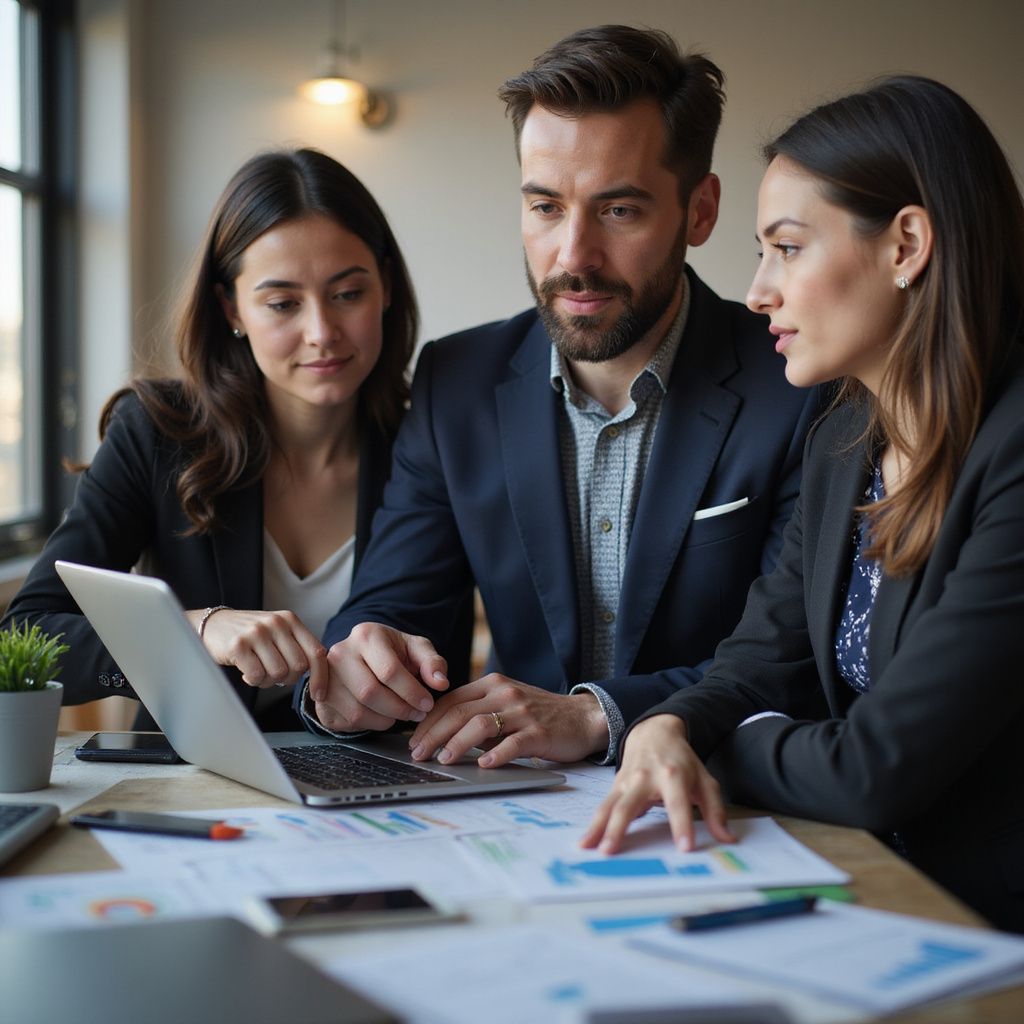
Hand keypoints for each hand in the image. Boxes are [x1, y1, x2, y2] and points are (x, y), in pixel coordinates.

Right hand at [189, 608, 326, 693]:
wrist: (213, 625)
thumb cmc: (251, 635)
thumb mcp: (278, 632)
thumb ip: (297, 647)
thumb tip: (319, 676)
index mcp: (290, 620)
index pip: (316, 652)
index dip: (320, 677)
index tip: (319, 695)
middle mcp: (276, 623)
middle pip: (298, 667)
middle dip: (288, 679)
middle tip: (273, 673)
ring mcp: (257, 632)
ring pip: (278, 673)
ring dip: (268, 680)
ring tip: (258, 670)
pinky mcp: (238, 645)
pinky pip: (257, 676)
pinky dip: (253, 681)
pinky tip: (246, 670)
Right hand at [311, 623, 449, 732]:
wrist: (363, 656)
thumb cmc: (393, 653)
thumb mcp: (416, 649)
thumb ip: (432, 662)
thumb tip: (440, 682)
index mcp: (366, 635)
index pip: (389, 671)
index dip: (412, 692)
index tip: (427, 704)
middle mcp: (340, 653)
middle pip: (370, 693)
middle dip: (400, 709)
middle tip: (417, 713)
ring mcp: (326, 677)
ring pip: (358, 711)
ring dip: (386, 720)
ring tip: (400, 713)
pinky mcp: (321, 699)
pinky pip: (347, 722)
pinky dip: (370, 724)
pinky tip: (381, 714)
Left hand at [407, 674, 608, 766]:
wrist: (583, 717)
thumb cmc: (540, 714)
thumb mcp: (506, 704)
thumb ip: (479, 712)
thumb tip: (442, 734)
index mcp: (493, 684)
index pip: (452, 700)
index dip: (429, 720)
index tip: (414, 739)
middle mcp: (505, 693)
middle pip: (460, 712)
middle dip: (434, 734)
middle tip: (418, 753)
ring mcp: (523, 712)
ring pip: (480, 725)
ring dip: (457, 743)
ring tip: (443, 759)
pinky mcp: (539, 732)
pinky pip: (513, 743)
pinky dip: (496, 755)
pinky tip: (483, 765)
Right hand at [580, 714, 734, 853]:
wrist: (654, 734)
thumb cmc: (682, 761)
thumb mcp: (705, 780)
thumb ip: (715, 810)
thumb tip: (727, 839)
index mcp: (673, 775)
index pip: (677, 803)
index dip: (682, 825)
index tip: (684, 848)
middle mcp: (645, 778)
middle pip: (630, 804)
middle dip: (619, 828)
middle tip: (611, 851)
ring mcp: (626, 782)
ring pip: (610, 806)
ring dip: (598, 827)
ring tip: (590, 848)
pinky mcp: (615, 787)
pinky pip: (604, 807)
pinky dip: (593, 825)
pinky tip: (586, 842)